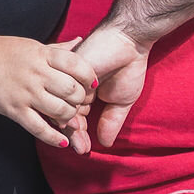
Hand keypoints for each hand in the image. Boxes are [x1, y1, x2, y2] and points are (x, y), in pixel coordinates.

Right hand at [0, 35, 97, 149]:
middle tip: (78, 102)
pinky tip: (63, 141)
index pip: (76, 65)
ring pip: (61, 111)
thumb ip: (58, 49)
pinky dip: (54, 138)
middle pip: (72, 91)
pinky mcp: (15, 110)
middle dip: (81, 99)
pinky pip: (40, 129)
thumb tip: (81, 42)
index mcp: (42, 55)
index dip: (89, 76)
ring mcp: (25, 93)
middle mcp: (36, 73)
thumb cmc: (6, 52)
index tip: (90, 83)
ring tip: (67, 116)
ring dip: (70, 117)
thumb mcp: (34, 46)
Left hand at [76, 23, 148, 146]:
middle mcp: (73, 88)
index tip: (83, 151)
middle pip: (66, 115)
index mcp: (84, 95)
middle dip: (73, 136)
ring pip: (64, 106)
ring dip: (72, 127)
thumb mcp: (122, 101)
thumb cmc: (128, 69)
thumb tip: (105, 144)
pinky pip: (66, 93)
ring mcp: (70, 79)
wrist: (129, 42)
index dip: (79, 136)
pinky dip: (72, 109)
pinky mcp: (69, 70)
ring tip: (80, 140)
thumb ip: (112, 121)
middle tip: (80, 149)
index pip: (76, 119)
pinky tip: (77, 121)